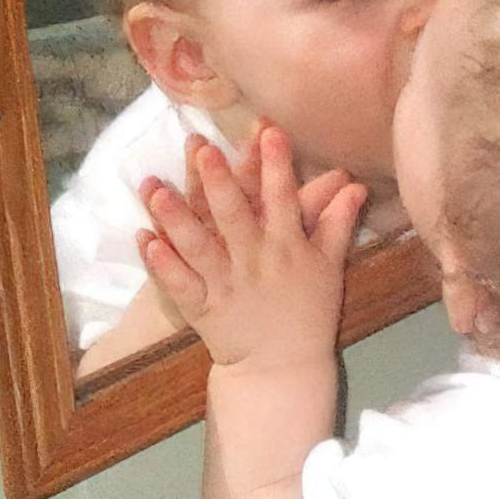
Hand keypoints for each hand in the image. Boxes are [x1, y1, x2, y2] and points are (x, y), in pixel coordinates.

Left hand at [137, 127, 366, 370]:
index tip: (270, 132)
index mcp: (288, 248)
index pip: (284, 200)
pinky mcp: (202, 308)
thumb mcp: (330, 265)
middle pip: (235, 218)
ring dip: (175, 218)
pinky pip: (178, 284)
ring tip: (155, 189)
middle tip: (203, 150)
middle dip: (219, 183)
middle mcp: (255, 262)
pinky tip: (142, 238)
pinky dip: (160, 263)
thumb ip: (339, 222)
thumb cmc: (309, 310)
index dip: (277, 166)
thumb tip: (356, 184)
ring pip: (198, 248)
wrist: (283, 366)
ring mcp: (226, 285)